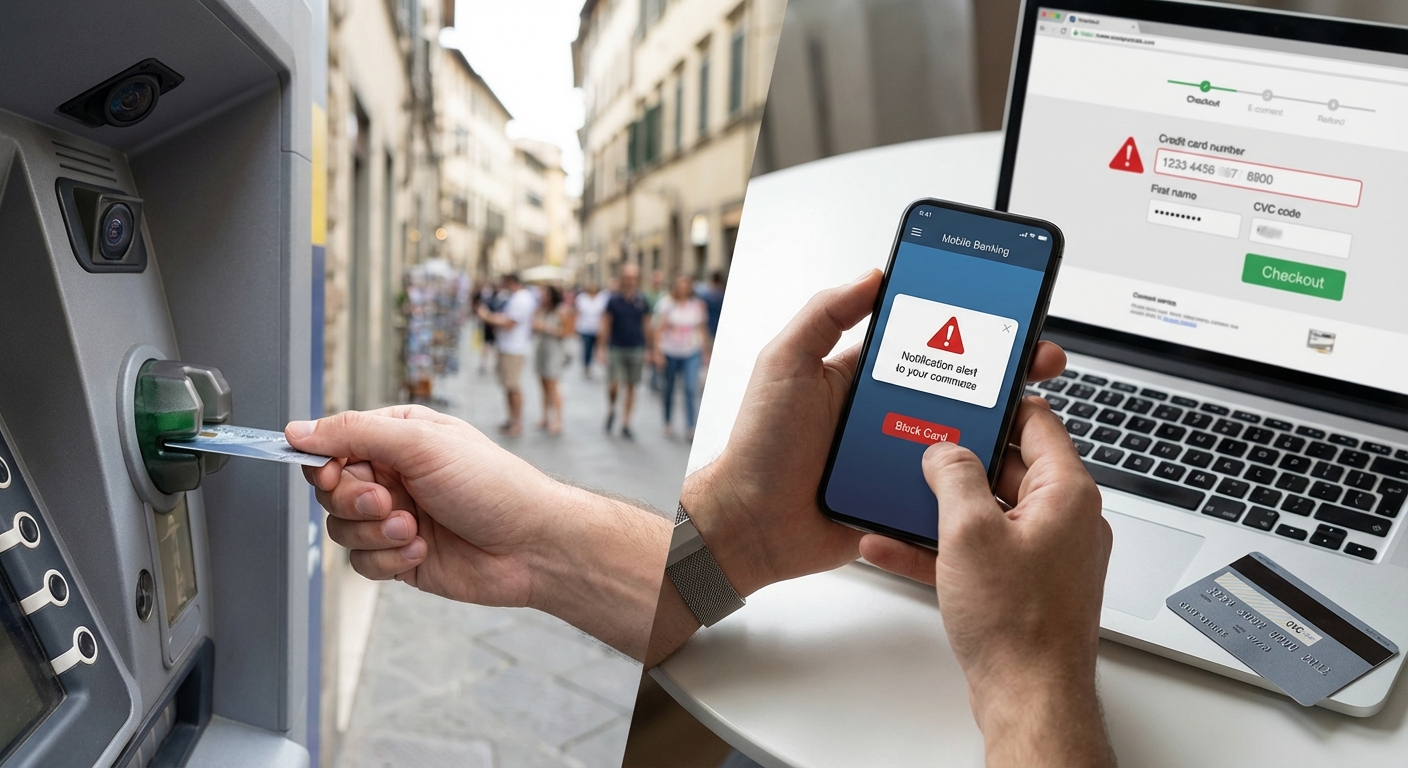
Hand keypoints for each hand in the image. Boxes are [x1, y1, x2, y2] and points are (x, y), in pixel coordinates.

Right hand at [288, 406, 562, 606]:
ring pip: (342, 530)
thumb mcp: (422, 444)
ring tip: (414, 527)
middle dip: (354, 501)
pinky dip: (388, 559)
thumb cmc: (492, 485)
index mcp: (397, 438)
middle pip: (331, 491)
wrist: (532, 545)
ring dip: (375, 533)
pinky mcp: (401, 557)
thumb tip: (298, 429)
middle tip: (388, 501)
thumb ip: (355, 433)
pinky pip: (363, 563)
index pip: (333, 445)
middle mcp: (393, 476)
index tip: (330, 474)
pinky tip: (422, 548)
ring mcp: (396, 518)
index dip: (323, 463)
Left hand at [680, 270, 1068, 596]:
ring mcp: (905, 457)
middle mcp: (892, 413)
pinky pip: (955, 490)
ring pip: (970, 439)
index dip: (972, 327)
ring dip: (1005, 429)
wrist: (752, 523)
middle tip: (1040, 364)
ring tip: (1033, 421)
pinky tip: (1011, 470)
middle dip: (1009, 375)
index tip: (1010, 314)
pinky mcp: (910, 499)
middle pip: (965, 389)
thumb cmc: (760, 445)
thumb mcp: (786, 363)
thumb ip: (825, 314)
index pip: (931, 342)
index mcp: (868, 375)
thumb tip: (873, 275)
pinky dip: (984, 482)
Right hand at [862, 399, 1114, 765]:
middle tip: (918, 445)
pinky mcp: (1021, 585)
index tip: (964, 394)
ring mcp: (1042, 554)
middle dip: (956, 458)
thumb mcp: (970, 532)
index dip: (996, 403)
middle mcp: (1062, 519)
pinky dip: (937, 545)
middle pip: (1005, 465)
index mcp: (1065, 493)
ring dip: (938, 505)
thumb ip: (955, 477)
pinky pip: (975, 550)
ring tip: (897, 494)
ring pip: (984, 511)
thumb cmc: (1019, 625)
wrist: (1028, 697)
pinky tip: (893, 544)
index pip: (1036, 421)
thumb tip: (946, 451)